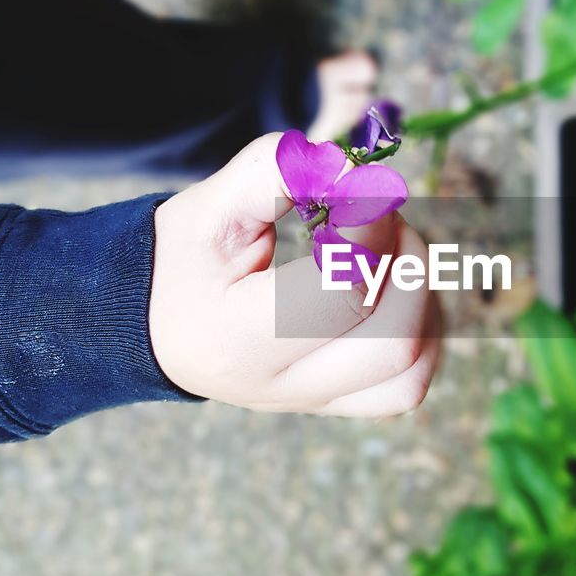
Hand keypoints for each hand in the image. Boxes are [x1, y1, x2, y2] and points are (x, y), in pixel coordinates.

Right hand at [149, 134, 439, 416]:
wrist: (153, 324)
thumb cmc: (181, 260)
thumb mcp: (210, 204)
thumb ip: (277, 172)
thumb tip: (357, 171)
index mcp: (238, 339)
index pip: (343, 296)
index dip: (372, 233)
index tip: (362, 189)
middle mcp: (280, 385)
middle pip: (392, 343)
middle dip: (405, 266)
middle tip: (379, 220)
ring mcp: (310, 402)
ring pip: (410, 371)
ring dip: (420, 298)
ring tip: (386, 253)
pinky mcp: (333, 403)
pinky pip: (406, 385)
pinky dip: (422, 333)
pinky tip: (394, 289)